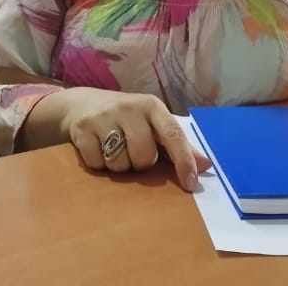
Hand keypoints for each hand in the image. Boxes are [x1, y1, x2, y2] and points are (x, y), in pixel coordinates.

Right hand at [55, 88, 210, 192]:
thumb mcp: (152, 123)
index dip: (184, 161)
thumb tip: (206, 165)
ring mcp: (104, 117)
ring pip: (119, 164)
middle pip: (144, 156)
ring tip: (114, 150)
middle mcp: (129, 108)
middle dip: (140, 163)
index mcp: (152, 106)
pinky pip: (97, 164)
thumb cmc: (126, 118)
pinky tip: (97, 149)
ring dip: (119, 166)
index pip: (173, 134)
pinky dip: (98, 164)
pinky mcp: (82, 128)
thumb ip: (177, 144)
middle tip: (132, 151)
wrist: (81, 103)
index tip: (190, 184)